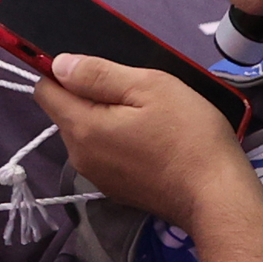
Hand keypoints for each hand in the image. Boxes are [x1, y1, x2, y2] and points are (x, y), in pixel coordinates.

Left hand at [34, 52, 249, 228]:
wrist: (217, 197)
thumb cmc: (189, 135)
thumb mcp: (149, 87)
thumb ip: (98, 74)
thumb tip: (58, 64)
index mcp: (82, 128)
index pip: (45, 90)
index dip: (61, 71)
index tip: (96, 67)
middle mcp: (79, 156)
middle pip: (67, 111)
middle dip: (91, 95)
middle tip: (136, 91)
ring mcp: (97, 177)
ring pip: (87, 132)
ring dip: (107, 118)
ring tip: (148, 114)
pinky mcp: (115, 189)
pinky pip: (104, 153)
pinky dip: (118, 141)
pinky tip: (151, 139)